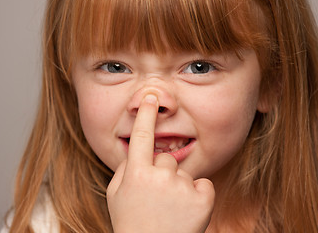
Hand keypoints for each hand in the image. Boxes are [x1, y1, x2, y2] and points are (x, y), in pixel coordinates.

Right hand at [106, 94, 214, 232]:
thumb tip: (136, 152)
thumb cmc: (132, 223)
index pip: (141, 136)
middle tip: (157, 198)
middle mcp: (159, 176)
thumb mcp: (115, 196)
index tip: (151, 98)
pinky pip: (202, 185)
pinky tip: (187, 212)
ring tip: (170, 209)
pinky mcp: (203, 199)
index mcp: (136, 174)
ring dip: (179, 187)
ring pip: (183, 173)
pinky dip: (197, 196)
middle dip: (162, 173)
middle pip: (166, 159)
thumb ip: (124, 169)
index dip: (146, 115)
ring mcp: (182, 187)